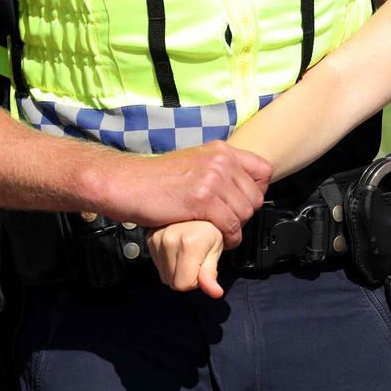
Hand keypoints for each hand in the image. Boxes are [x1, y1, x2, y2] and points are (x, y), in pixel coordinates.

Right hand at [95, 140, 270, 246]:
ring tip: (221, 233)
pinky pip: (230, 225)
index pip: (264, 170)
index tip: (244, 203)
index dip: (258, 191)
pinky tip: (217, 240)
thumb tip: (238, 189)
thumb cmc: (156, 179)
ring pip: (245, 213)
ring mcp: (213, 179)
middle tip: (228, 223)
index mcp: (222, 150)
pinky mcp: (202, 200)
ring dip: (236, 229)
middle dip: (245, 215)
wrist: (126, 183)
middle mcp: (222, 161)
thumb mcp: (194, 162)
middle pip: (256, 196)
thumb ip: (218, 171)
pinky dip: (227, 238)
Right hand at [147, 221, 226, 296]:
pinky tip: (178, 250)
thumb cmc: (212, 227)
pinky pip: (158, 265)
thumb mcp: (216, 250)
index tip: (203, 267)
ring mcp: (157, 238)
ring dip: (177, 270)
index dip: (196, 281)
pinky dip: (169, 262)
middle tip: (197, 258)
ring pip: (164, 276)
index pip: (183, 284)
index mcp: (189, 243)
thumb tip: (215, 293)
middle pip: (172, 282)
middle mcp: (169, 240)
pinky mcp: (150, 238)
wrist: (198, 207)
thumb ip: (211, 274)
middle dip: (187, 276)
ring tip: (188, 253)